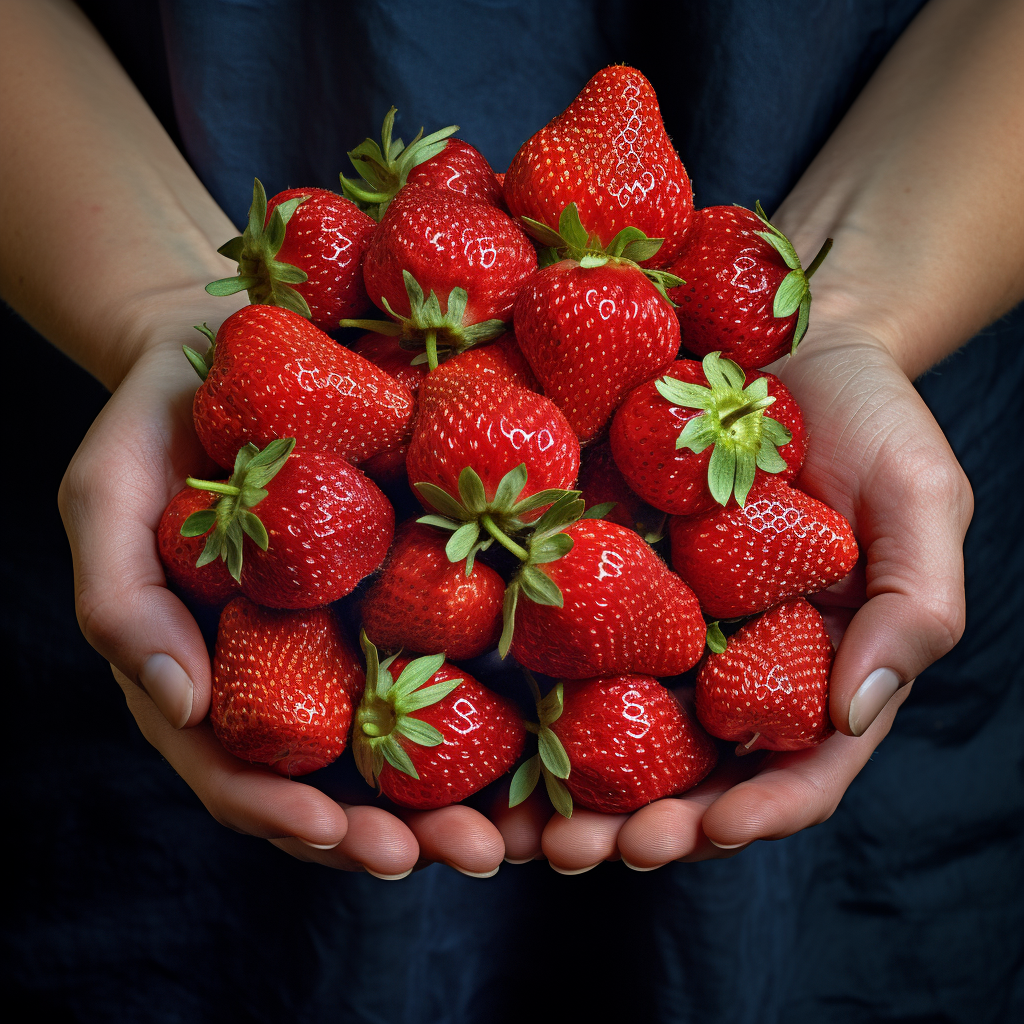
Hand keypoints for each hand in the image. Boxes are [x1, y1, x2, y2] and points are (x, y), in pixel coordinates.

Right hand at [59, 337, 504, 876]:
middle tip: (472, 854)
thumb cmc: (152, 427)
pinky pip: (455, 644)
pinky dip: (499, 696)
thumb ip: (122, 601)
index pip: (241, 773)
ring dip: (467, 790)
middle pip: (342, 780)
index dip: (284, 817)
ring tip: (525, 822)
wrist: (225, 353)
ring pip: (410, 735)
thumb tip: (182, 705)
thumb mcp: (105, 499)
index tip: (341, 836)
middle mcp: (292, 669)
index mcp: (212, 672)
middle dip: (404, 829)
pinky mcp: (409, 580)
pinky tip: (554, 717)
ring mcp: (355, 631)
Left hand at [487, 325, 972, 870]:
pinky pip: (568, 648)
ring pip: (617, 736)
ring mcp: (667, 630)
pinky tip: (479, 729)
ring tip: (515, 828)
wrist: (790, 347)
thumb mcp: (923, 504)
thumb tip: (855, 713)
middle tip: (580, 853)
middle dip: (637, 827)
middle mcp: (734, 668)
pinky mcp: (607, 581)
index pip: (794, 772)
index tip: (704, 832)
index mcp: (817, 669)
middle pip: (690, 778)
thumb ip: (914, 608)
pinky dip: (529, 702)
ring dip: (567, 794)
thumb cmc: (875, 422)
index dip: (754, 816)